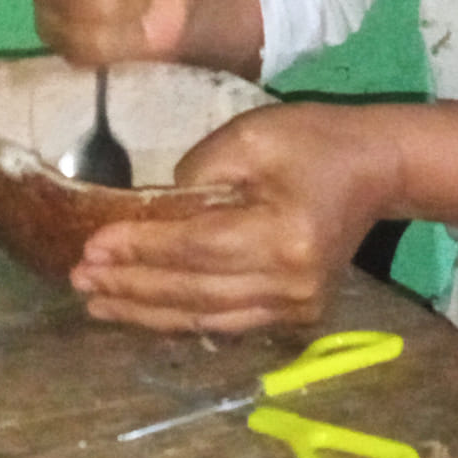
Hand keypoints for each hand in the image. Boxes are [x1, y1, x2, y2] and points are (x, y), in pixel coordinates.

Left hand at [69, 103, 395, 331]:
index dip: (140, 249)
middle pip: (195, 292)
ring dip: (147, 311)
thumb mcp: (252, 135)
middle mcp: (292, 283)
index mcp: (283, 234)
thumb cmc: (312, 140)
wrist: (376, 169)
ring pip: (206, 318)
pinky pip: (227, 323)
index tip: (91, 246)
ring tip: (98, 301)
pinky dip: (180, 318)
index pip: (195, 248)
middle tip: (81, 279)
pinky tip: (142, 310)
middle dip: (132, 286)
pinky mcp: (297, 315)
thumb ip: (197, 173)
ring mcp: (297, 307)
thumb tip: (150, 212)